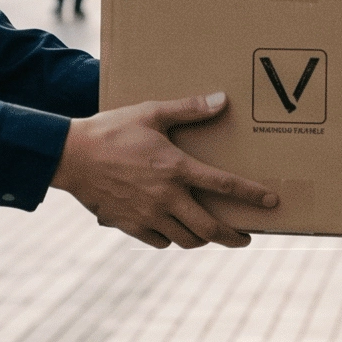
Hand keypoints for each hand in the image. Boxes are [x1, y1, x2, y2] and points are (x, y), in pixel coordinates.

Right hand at [51, 92, 277, 249]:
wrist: (70, 156)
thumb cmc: (111, 130)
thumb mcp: (151, 113)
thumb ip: (189, 109)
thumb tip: (221, 100)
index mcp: (176, 168)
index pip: (224, 185)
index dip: (252, 195)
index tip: (271, 203)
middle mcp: (166, 197)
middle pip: (210, 227)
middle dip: (232, 236)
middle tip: (244, 237)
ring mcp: (148, 215)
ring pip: (186, 239)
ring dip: (202, 239)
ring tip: (208, 233)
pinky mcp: (129, 225)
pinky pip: (159, 242)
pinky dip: (170, 239)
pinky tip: (172, 231)